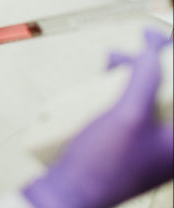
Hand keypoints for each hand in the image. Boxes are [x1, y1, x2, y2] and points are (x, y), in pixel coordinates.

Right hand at [23, 28, 172, 207]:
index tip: (156, 41)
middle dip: (151, 66)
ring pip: (151, 99)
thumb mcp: (128, 114)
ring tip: (111, 65)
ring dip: (133, 77)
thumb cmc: (102, 166)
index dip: (170, 60)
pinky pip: (134, 111)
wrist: (70, 191)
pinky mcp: (133, 146)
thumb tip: (152, 49)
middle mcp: (171, 144)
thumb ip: (145, 77)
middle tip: (130, 53)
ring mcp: (153, 146)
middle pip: (169, 93)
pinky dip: (122, 94)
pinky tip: (105, 85)